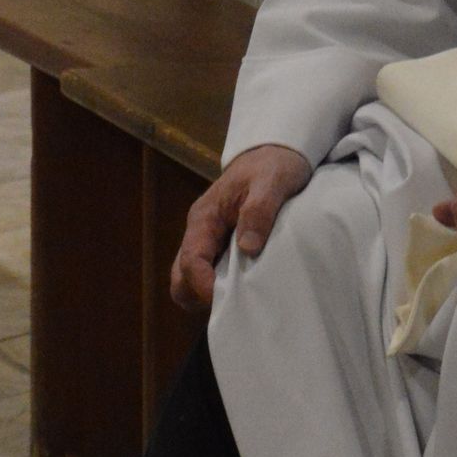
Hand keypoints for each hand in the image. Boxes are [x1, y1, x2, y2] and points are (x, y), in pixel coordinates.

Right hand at [171, 144, 310, 312]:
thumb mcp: (272, 183)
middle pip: (180, 277)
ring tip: (241, 298)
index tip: (227, 300)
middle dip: (198, 296)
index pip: (190, 261)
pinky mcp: (221, 247)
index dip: (203, 285)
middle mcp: (200, 232)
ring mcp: (209, 240)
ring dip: (208, 294)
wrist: (276, 152)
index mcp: (205, 217)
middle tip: (232, 304)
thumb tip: (247, 248)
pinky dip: (220, 287)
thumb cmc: (273, 165)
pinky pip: (209, 274)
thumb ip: (258, 212)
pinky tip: (246, 288)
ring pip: (190, 279)